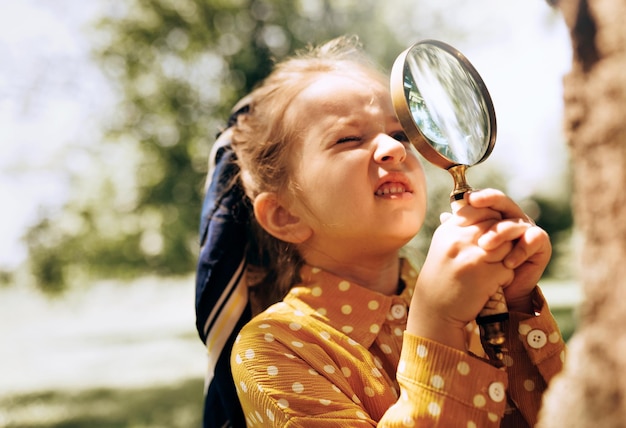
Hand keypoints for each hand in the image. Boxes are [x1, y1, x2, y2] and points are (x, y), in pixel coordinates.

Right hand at [407, 197, 516, 348]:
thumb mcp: (444, 246)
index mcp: (449, 230)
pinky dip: (504, 278)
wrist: (434, 310)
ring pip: (507, 247)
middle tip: (490, 257)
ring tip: (489, 271)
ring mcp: (473, 257)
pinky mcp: (486, 275)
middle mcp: (459, 239)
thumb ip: (460, 226)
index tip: (488, 235)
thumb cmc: (441, 277)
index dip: (491, 221)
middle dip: (500, 241)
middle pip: (497, 227)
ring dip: (504, 260)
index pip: (481, 210)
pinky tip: (489, 286)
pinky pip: (509, 269)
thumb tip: (480, 207)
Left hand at [467, 189, 551, 312]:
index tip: (464, 199)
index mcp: (495, 215)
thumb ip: (460, 231)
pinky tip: (508, 263)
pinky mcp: (541, 244)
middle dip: (488, 200)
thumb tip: (444, 216)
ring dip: (499, 232)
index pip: (486, 199)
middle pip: (502, 201)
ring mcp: (527, 229)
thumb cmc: (483, 269)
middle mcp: (512, 218)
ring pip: (514, 222)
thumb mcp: (469, 248)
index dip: (477, 196)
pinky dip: (520, 250)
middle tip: (474, 202)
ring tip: (484, 246)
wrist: (502, 293)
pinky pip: (533, 239)